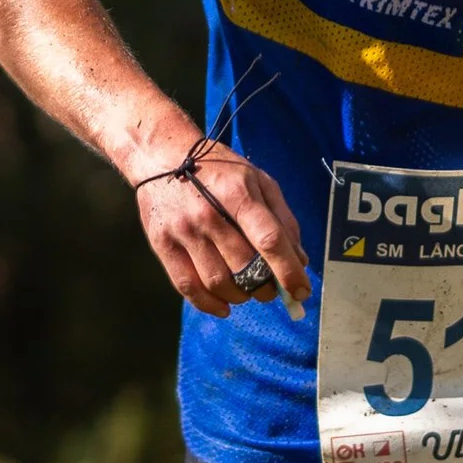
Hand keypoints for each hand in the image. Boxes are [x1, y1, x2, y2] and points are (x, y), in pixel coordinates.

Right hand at [133, 143, 309, 319]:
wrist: (162, 156)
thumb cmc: (218, 169)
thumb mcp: (258, 179)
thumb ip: (282, 218)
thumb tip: (299, 259)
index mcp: (237, 194)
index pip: (269, 240)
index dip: (288, 271)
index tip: (301, 291)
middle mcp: (209, 214)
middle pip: (244, 267)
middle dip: (266, 287)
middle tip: (271, 289)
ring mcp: (183, 231)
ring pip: (218, 282)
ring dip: (240, 296)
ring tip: (247, 291)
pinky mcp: (163, 244)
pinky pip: (187, 286)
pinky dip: (209, 304)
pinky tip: (224, 306)